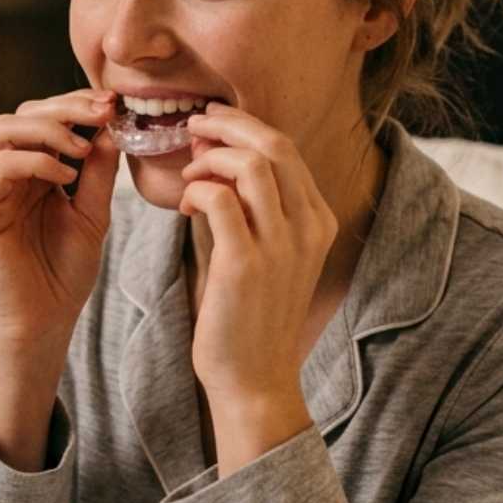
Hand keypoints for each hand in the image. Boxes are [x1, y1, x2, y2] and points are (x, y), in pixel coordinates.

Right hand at [0, 88, 120, 350]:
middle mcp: (7, 175)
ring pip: (5, 129)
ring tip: (83, 148)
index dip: (77, 105)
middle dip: (66, 106)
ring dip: (49, 128)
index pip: (45, 119)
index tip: (113, 106)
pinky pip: (1, 164)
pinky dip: (36, 160)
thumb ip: (98, 175)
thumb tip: (110, 130)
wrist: (42, 323)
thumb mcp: (92, 216)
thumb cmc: (64, 275)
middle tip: (104, 112)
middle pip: (24, 113)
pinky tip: (67, 178)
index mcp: (32, 173)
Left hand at [179, 103, 337, 462]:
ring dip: (210, 158)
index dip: (244, 127)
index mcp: (318, 221)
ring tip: (188, 174)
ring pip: (251, 166)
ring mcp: (282, 246)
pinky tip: (183, 205)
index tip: (211, 123)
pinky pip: (220, 200)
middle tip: (194, 127)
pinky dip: (196, 190)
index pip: (286, 149)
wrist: (254, 378)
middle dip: (228, 125)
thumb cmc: (249, 315)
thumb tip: (212, 153)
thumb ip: (243, 204)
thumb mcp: (261, 252)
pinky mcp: (246, 264)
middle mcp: (308, 228)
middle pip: (274, 145)